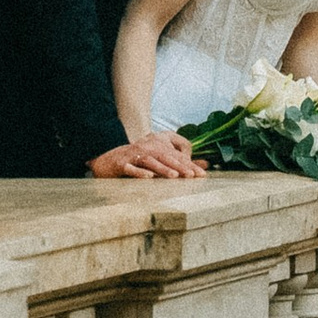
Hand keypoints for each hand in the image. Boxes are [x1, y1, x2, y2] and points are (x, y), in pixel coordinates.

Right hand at [90, 133, 205, 181]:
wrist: (110, 159)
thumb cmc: (141, 158)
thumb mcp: (162, 156)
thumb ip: (183, 160)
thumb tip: (206, 164)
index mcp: (158, 141)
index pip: (177, 153)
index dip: (190, 163)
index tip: (201, 174)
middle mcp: (147, 145)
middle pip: (166, 156)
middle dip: (180, 166)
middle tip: (192, 175)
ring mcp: (134, 154)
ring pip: (151, 161)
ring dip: (163, 168)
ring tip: (175, 176)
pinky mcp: (122, 163)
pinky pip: (131, 168)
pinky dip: (140, 172)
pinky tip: (149, 177)